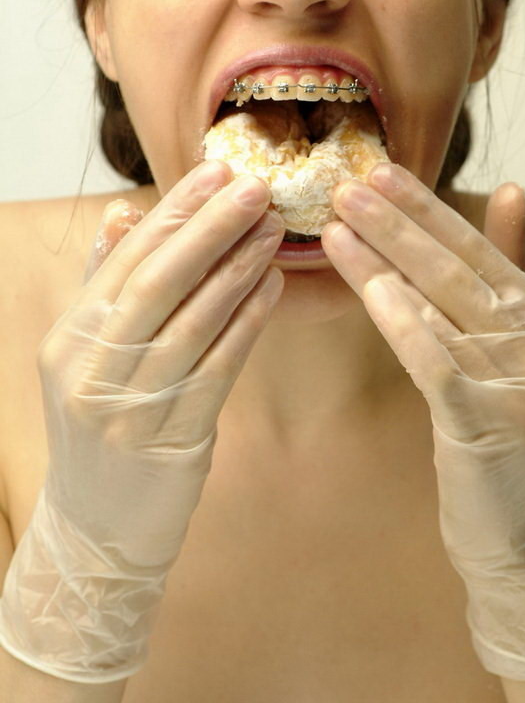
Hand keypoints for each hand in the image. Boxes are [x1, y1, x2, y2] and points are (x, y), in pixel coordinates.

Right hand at [0, 163, 284, 681]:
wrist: (96, 531)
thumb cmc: (102, 434)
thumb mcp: (87, 360)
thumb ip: (106, 287)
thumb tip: (127, 214)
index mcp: (70, 339)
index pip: (125, 259)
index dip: (175, 212)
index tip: (218, 171)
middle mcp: (91, 369)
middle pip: (158, 282)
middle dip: (210, 228)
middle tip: (257, 186)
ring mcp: (129, 408)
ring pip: (192, 322)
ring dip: (237, 269)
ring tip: (273, 229)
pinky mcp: (171, 440)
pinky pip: (217, 369)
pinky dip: (248, 324)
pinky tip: (275, 288)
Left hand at [321, 163, 524, 679]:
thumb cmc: (505, 440)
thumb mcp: (516, 355)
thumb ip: (513, 274)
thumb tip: (514, 189)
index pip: (478, 250)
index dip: (426, 210)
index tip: (379, 172)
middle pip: (457, 271)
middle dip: (397, 223)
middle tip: (345, 184)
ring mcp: (524, 383)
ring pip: (442, 308)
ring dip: (384, 262)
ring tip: (336, 225)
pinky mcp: (494, 424)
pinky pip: (438, 362)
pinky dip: (404, 322)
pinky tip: (369, 288)